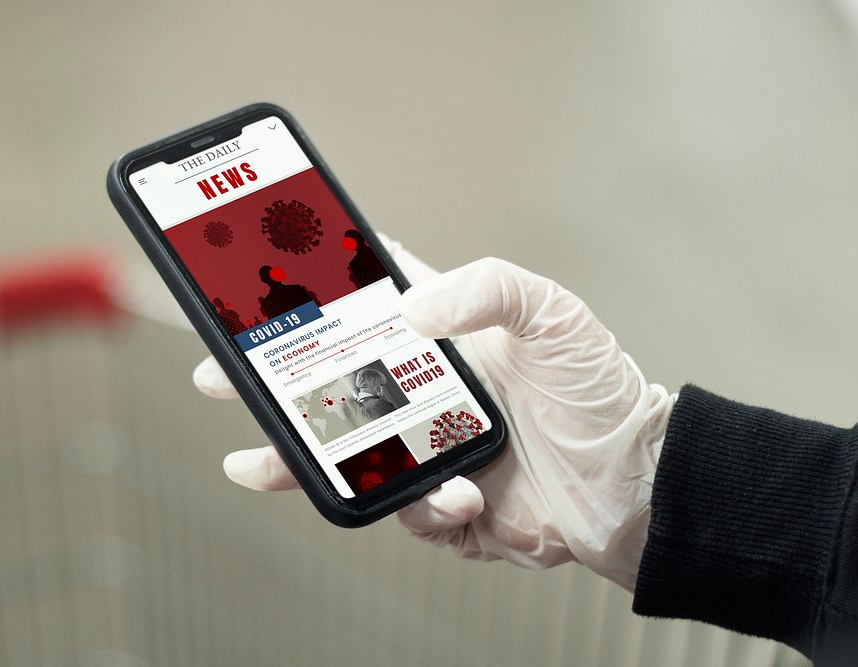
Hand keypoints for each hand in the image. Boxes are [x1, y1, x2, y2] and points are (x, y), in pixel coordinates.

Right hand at [194, 236, 674, 590]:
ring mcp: (431, 453)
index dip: (316, 294)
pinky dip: (423, 504)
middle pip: (333, 386)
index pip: (368, 308)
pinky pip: (408, 511)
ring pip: (347, 458)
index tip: (261, 279)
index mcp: (448, 343)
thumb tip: (411, 309)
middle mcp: (429, 397)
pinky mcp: (446, 507)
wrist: (638, 487)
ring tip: (251, 463)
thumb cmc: (600, 395)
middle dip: (272, 383)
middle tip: (218, 374)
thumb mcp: (554, 315)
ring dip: (299, 460)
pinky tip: (460, 494)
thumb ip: (488, 287)